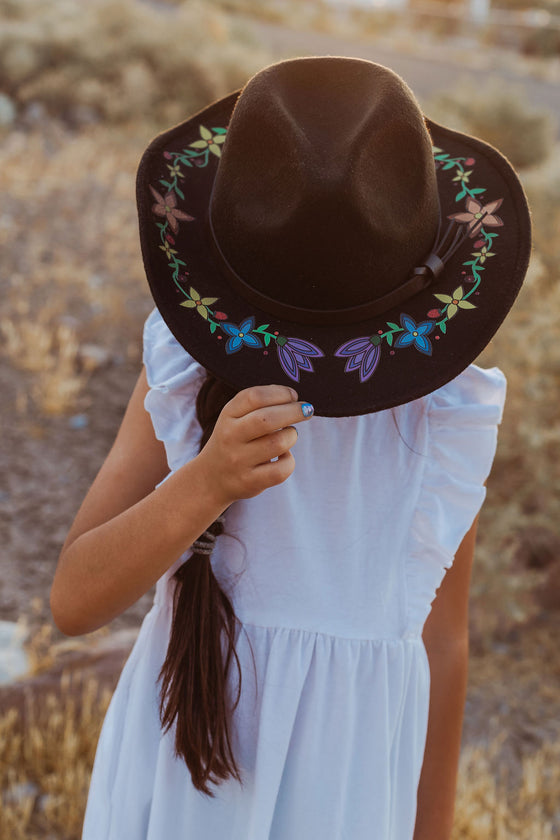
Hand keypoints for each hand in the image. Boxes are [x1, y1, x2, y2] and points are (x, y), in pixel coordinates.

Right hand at [195, 384, 312, 506]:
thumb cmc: (233, 441)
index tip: (292, 396)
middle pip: (267, 419)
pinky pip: (281, 470)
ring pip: (278, 443)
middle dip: (294, 411)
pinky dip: (289, 461)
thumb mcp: (235, 417)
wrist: (211, 478)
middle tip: (307, 410)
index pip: (254, 397)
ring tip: (289, 435)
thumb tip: (293, 399)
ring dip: (292, 435)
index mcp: (228, 415)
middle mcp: (230, 436)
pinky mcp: (249, 482)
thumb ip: (259, 405)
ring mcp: (239, 460)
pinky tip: (283, 457)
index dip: (280, 393)